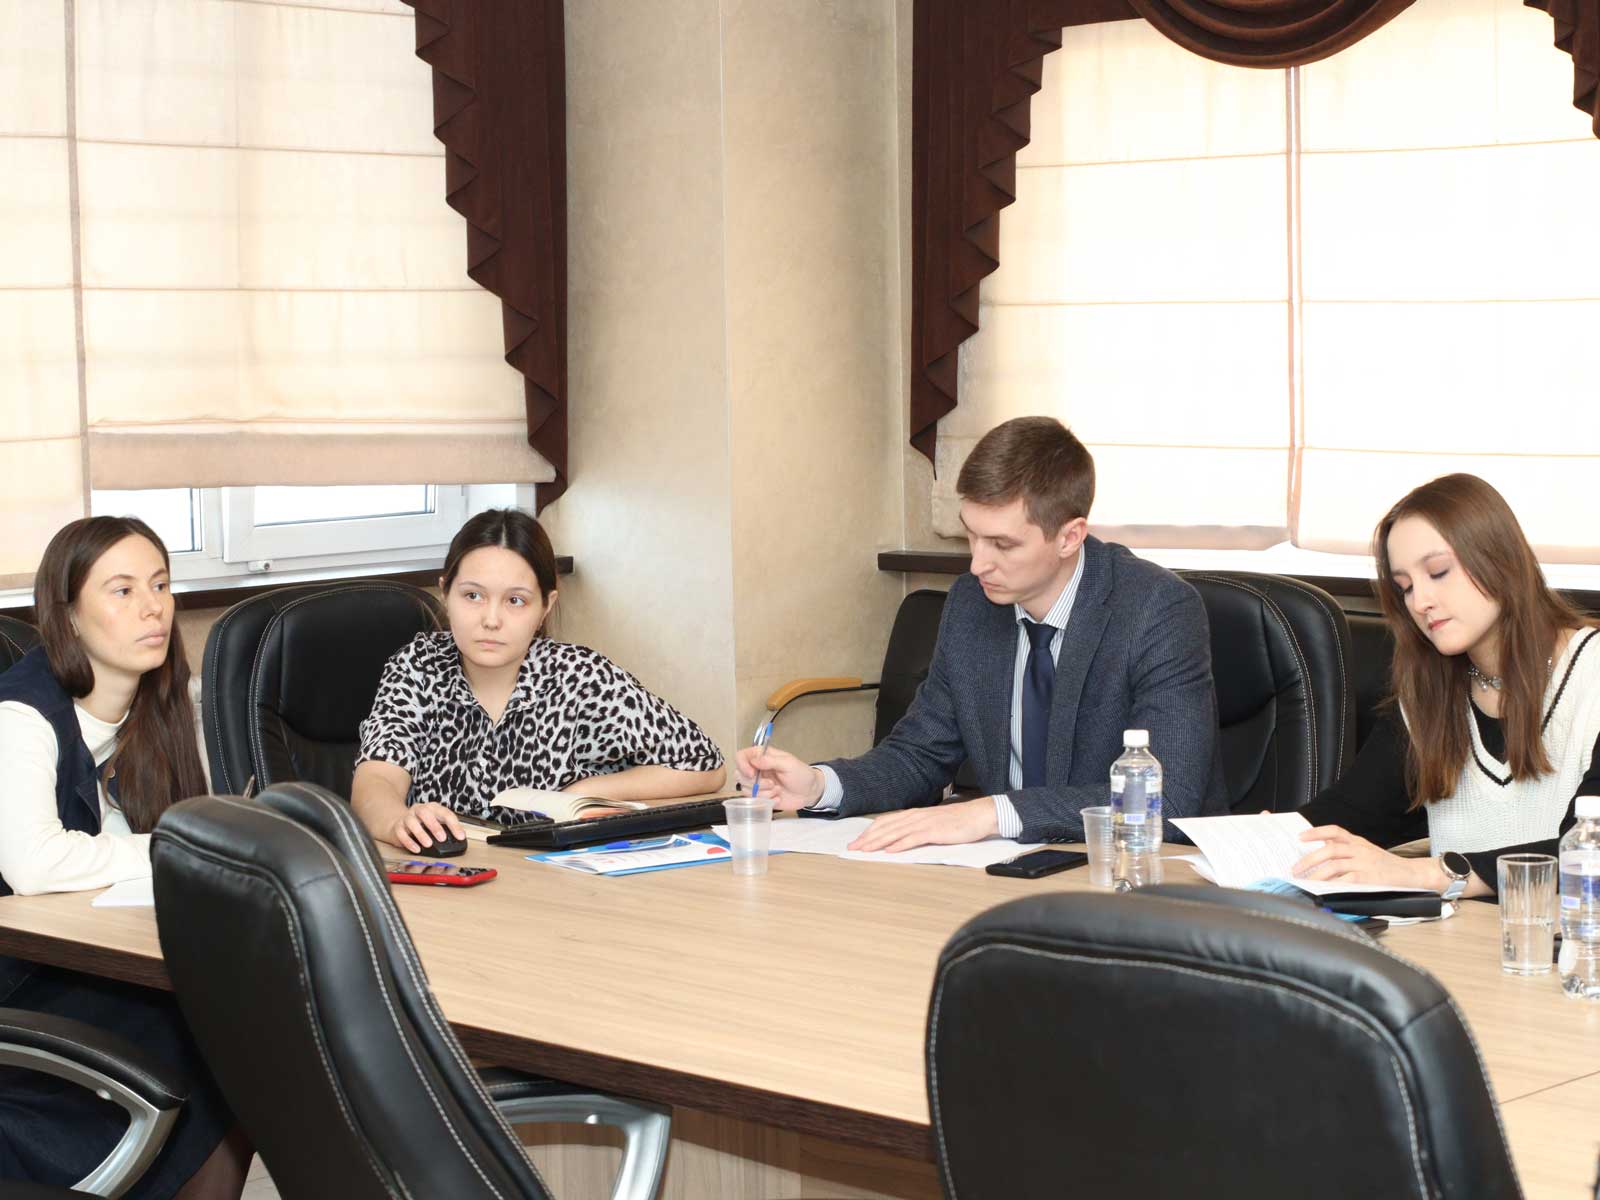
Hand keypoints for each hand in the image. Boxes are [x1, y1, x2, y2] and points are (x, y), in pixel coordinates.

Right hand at [385, 802, 464, 852]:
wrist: (399, 822)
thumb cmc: (422, 823)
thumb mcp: (436, 821)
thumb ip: (447, 828)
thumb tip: (460, 838)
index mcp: (433, 808)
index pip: (445, 813)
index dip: (454, 825)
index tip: (460, 836)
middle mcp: (419, 810)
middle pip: (426, 813)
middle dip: (435, 826)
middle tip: (442, 838)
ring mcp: (407, 818)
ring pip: (412, 822)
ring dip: (421, 834)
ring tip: (428, 844)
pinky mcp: (398, 827)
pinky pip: (402, 833)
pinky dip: (409, 842)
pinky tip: (416, 849)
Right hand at [733, 745, 823, 811]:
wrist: (809, 792)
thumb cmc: (801, 774)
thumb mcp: (789, 764)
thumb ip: (770, 761)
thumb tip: (754, 760)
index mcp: (762, 756)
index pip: (741, 756)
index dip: (742, 765)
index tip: (752, 773)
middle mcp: (756, 769)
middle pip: (739, 774)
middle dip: (756, 783)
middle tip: (772, 784)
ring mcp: (757, 783)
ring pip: (745, 788)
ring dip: (762, 792)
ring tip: (777, 790)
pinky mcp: (760, 796)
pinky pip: (753, 800)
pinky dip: (766, 800)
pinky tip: (778, 797)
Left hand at [847, 798, 998, 852]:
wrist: (979, 816)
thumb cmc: (958, 822)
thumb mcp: (932, 823)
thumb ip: (916, 828)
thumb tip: (900, 838)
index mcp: (914, 815)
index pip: (886, 822)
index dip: (869, 831)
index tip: (857, 841)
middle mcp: (916, 817)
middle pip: (886, 827)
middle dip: (867, 838)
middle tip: (852, 848)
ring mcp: (925, 823)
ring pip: (896, 833)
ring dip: (878, 842)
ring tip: (865, 850)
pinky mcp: (935, 831)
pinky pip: (914, 838)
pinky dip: (900, 845)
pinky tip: (890, 850)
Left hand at [1291, 825, 1440, 890]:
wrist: (1413, 874)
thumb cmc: (1386, 866)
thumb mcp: (1366, 852)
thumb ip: (1347, 851)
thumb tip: (1322, 855)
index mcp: (1358, 842)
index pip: (1335, 831)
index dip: (1316, 832)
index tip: (1300, 837)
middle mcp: (1360, 849)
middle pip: (1329, 849)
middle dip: (1308, 859)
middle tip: (1295, 868)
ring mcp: (1365, 863)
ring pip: (1334, 865)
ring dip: (1316, 874)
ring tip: (1305, 882)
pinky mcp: (1369, 878)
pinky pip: (1346, 880)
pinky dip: (1333, 885)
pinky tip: (1324, 890)